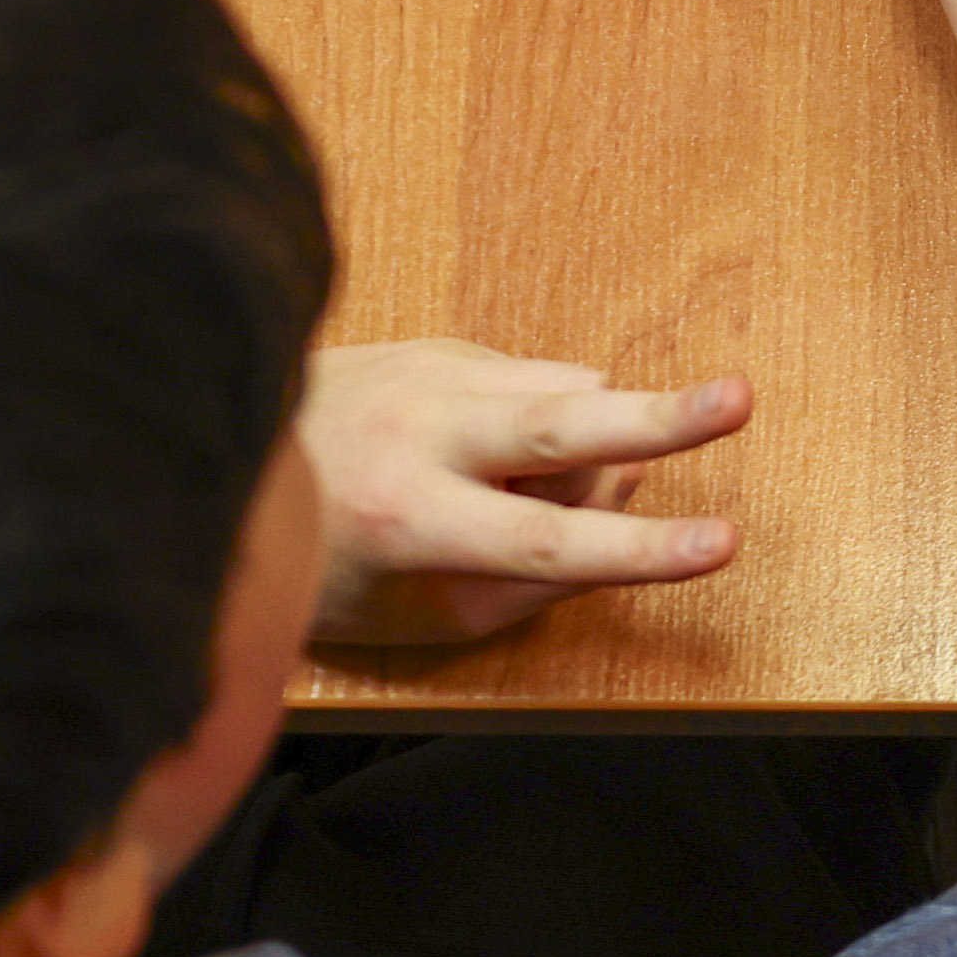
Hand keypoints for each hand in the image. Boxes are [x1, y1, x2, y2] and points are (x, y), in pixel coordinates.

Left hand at [301, 339, 752, 645]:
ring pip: (569, 396)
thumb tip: (620, 515)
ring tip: (521, 490)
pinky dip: (542, 429)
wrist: (217, 450)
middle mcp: (422, 430)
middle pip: (564, 421)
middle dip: (664, 416)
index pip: (547, 542)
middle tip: (740, 398)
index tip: (723, 546)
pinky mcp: (442, 343)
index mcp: (405, 515)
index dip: (643, 551)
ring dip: (583, 450)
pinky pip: (539, 385)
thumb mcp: (414, 612)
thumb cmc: (322, 559)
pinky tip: (489, 457)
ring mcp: (432, 374)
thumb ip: (526, 581)